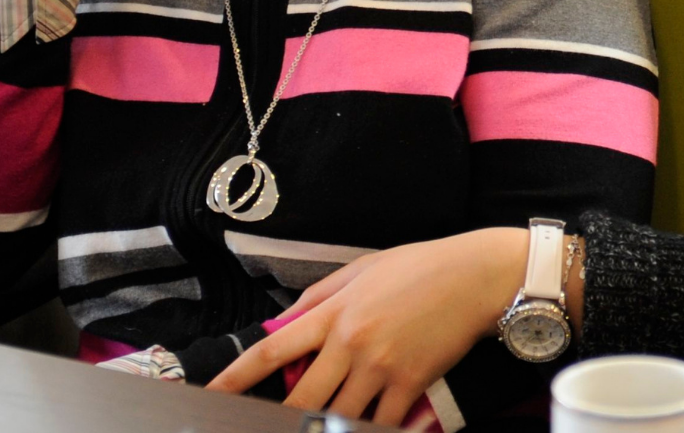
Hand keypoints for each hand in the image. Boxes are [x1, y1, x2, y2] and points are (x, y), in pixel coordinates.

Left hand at [206, 228, 529, 425]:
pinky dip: (369, 432)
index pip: (272, 349)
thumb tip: (285, 321)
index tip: (212, 396)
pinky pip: (380, 425)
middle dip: (279, 419)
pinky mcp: (411, 384)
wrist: (471, 276)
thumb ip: (319, 295)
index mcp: (334, 310)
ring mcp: (381, 366)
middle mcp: (351, 342)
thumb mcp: (361, 269)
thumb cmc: (417, 266)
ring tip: (318, 423)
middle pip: (300, 396)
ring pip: (338, 416)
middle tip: (265, 426)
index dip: (236, 378)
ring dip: (324, 425)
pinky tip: (363, 430)